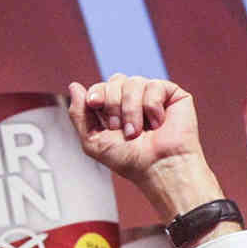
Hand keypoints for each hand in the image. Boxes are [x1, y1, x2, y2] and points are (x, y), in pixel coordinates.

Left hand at [64, 74, 221, 217]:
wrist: (158, 167)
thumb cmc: (129, 160)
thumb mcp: (93, 141)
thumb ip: (79, 114)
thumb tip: (74, 86)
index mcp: (114, 109)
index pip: (100, 87)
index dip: (96, 93)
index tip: (94, 104)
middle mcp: (133, 99)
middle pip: (115, 80)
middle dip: (113, 104)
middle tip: (121, 129)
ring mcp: (152, 95)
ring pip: (134, 82)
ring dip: (131, 110)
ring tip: (138, 131)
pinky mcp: (172, 94)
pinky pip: (154, 85)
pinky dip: (152, 107)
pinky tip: (158, 123)